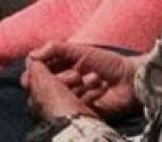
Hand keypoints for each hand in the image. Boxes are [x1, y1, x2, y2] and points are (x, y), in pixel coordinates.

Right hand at [25, 42, 139, 118]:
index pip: (36, 74)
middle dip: (62, 79)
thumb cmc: (107, 61)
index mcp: (58, 69)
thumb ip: (53, 49)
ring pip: (60, 98)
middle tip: (78, 75)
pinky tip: (100, 91)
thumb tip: (30, 57)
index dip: (35, 74)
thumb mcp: (78, 49)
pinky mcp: (82, 111)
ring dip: (77, 88)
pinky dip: (87, 98)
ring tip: (95, 79)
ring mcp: (71, 99)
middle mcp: (62, 85)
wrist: (131, 79)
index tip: (37, 72)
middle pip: (46, 87)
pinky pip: (74, 107)